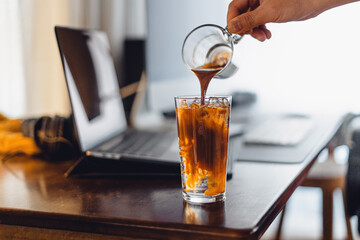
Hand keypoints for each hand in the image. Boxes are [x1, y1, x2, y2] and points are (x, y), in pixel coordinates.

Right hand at [227, 0, 355, 40]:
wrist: (312, 3)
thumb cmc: (296, 1)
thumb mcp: (269, 12)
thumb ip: (249, 20)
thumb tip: (233, 26)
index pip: (234, 7)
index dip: (233, 21)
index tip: (236, 32)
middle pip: (241, 15)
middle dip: (246, 28)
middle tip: (252, 35)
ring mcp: (261, 4)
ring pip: (249, 20)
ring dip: (254, 31)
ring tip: (262, 36)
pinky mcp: (267, 10)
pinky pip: (258, 21)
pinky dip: (260, 29)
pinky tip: (266, 34)